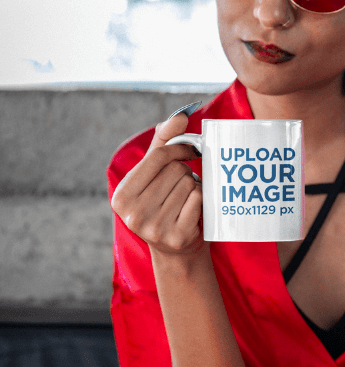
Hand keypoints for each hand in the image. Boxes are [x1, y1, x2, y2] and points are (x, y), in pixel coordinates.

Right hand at [111, 110, 203, 255]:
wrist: (175, 250)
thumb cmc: (163, 203)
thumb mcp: (154, 174)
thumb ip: (163, 142)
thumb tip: (181, 115)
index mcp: (121, 196)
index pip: (158, 156)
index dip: (178, 148)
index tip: (189, 150)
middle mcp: (133, 214)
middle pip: (175, 170)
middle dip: (184, 172)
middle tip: (181, 184)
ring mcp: (154, 228)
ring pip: (189, 184)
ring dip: (193, 186)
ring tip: (185, 199)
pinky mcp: (177, 237)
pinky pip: (198, 199)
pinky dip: (201, 199)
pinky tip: (193, 209)